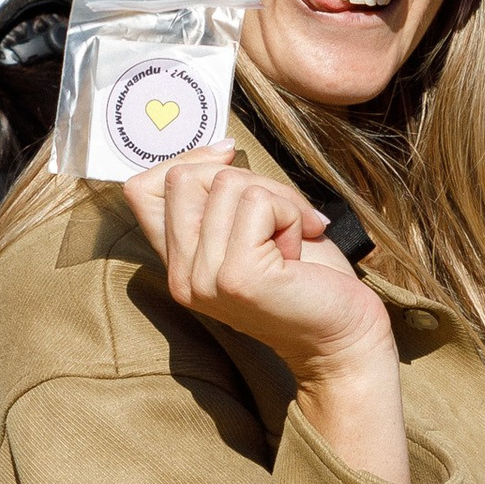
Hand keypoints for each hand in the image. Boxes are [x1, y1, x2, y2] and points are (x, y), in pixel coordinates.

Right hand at [120, 143, 406, 483]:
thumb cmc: (309, 279)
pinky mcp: (236, 276)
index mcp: (179, 265)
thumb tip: (219, 150)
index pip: (141, 190)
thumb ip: (220, 200)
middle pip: (184, 178)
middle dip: (245, 179)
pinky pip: (258, 202)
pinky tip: (299, 248)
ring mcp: (204, 279)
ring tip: (292, 240)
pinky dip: (291, 213)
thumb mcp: (252, 229)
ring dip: (277, 200)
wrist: (344, 333)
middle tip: (283, 216)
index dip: (184, 160)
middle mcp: (182, 276)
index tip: (229, 159)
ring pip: (226, 185)